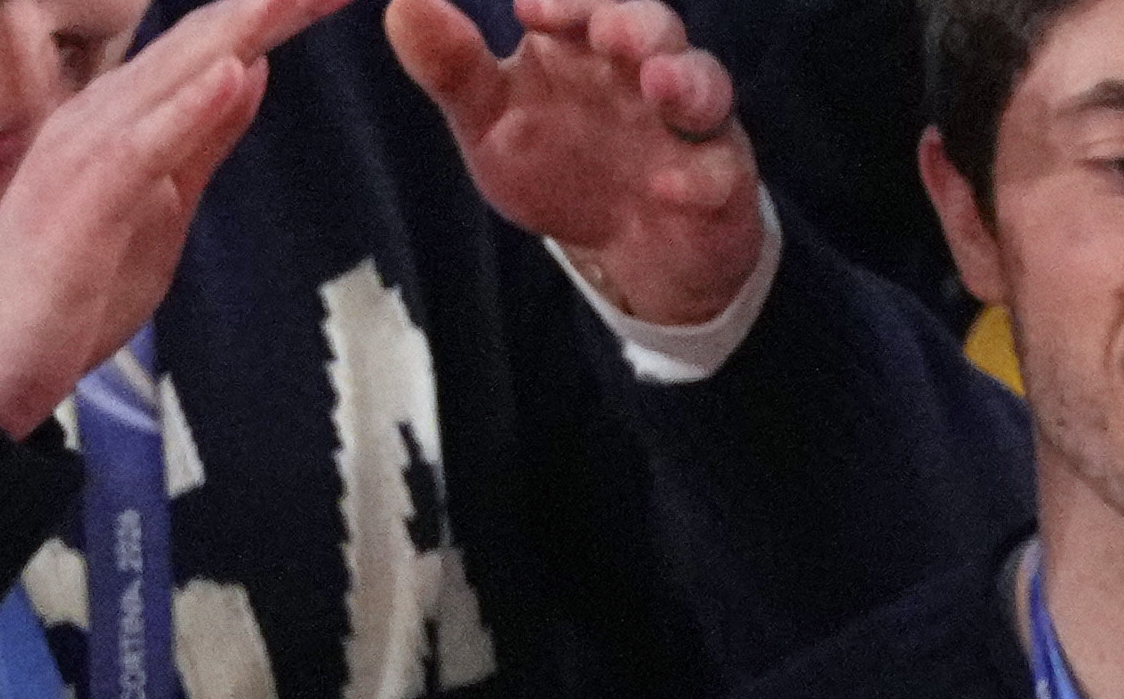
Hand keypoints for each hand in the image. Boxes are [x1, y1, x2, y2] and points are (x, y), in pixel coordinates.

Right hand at [0, 0, 356, 435]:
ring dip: (241, 27)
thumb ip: (201, 140)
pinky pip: (143, 143)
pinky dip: (190, 105)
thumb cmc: (68, 293)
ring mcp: (85, 150)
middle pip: (204, 42)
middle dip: (273, 4)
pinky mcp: (80, 197)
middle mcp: (101, 114)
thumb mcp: (162, 209)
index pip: (215, 48)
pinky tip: (238, 70)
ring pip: (175, 73)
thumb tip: (247, 71)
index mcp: (125, 116)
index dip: (279, 14)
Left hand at [388, 0, 765, 329]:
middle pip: (653, 26)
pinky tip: (666, 186)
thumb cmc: (559, 163)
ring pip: (703, 86)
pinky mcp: (720, 182)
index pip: (582, 0)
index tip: (529, 8)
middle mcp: (644, 68)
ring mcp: (688, 124)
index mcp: (586, 41)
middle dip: (635, 23)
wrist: (630, 248)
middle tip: (609, 32)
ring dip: (685, 81)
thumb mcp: (491, 122)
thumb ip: (451, 69)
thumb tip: (403, 3)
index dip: (566, 0)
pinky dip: (697, 178)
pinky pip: (719, 174)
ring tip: (658, 87)